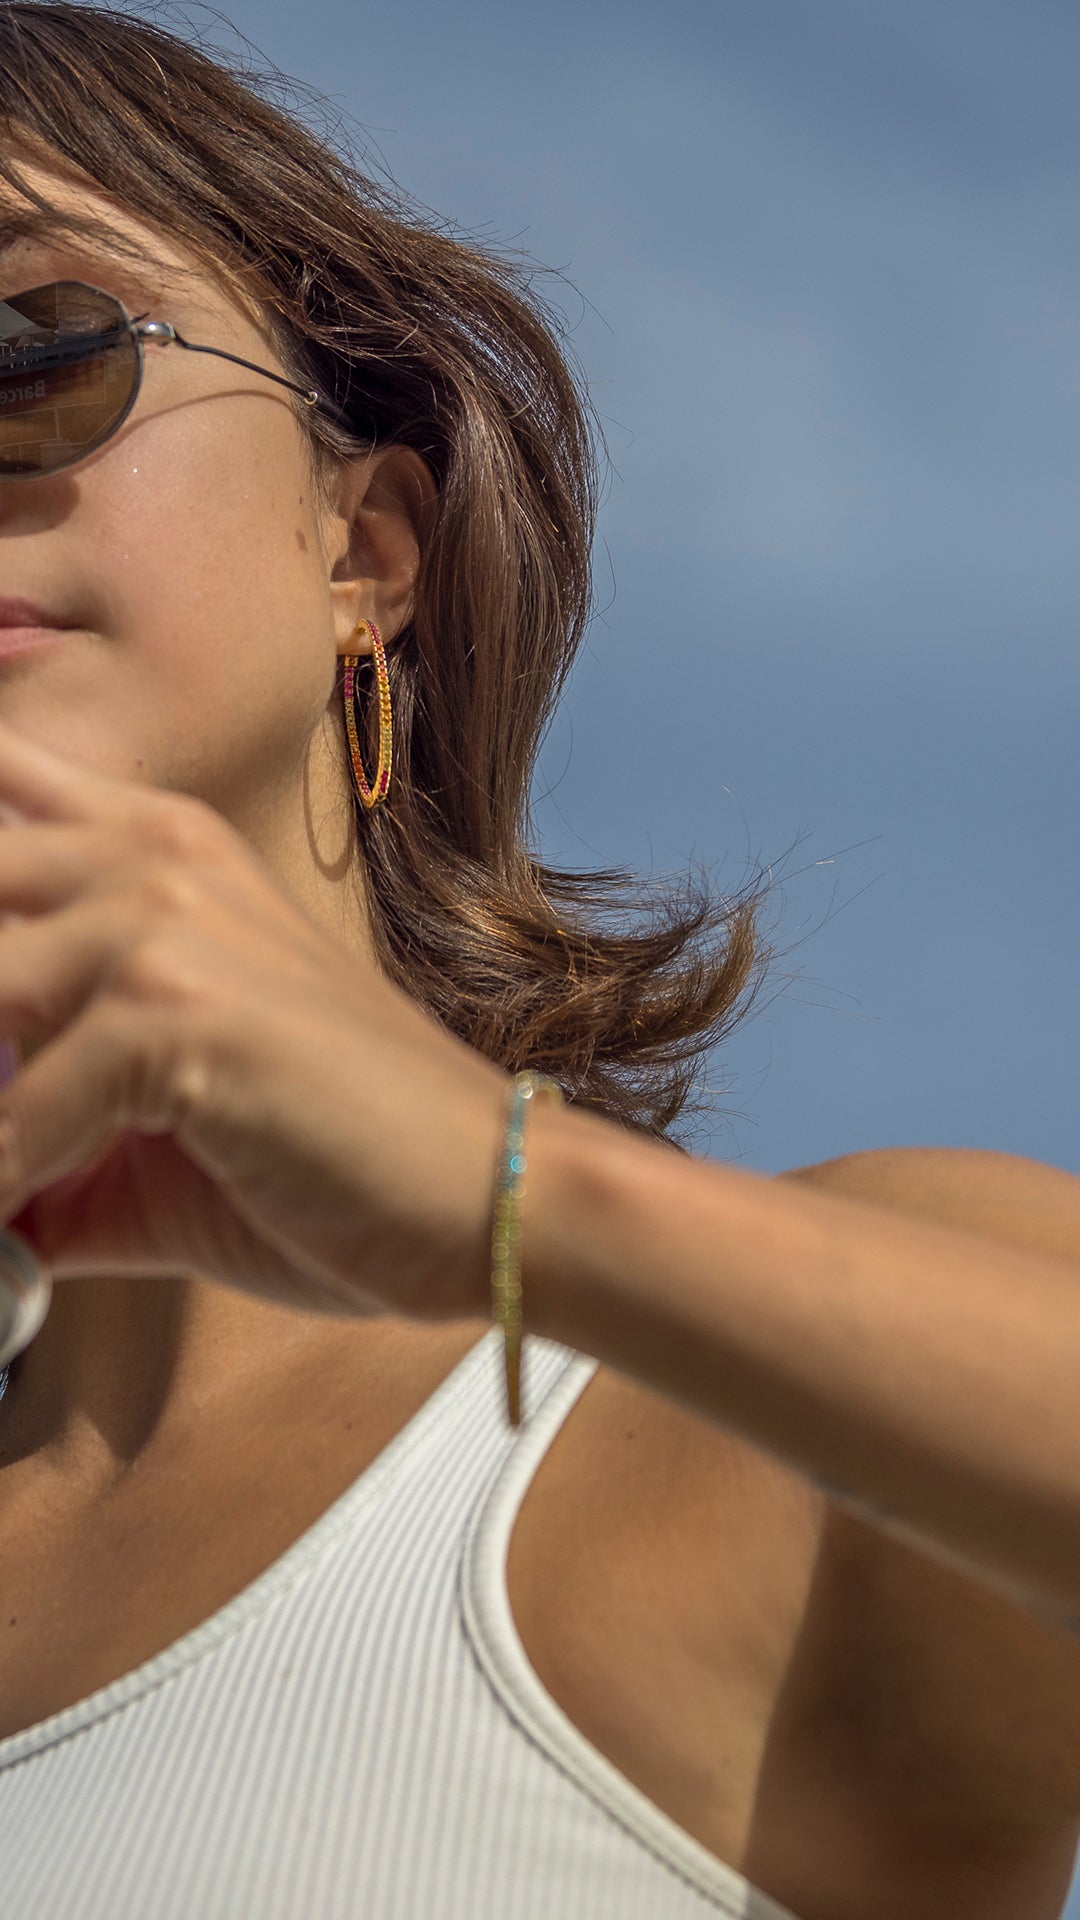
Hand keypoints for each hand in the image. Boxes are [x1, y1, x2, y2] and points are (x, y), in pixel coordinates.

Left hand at [0, 717, 509, 1322]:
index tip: (3, 1022)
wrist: (488, 1193)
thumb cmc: (341, 1154)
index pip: (0, 787)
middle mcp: (151, 858)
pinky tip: (20, 1242)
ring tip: (9, 1190)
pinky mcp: (184, 1014)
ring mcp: (164, 926)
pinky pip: (15, 1115)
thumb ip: (42, 1118)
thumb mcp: (165, 1107)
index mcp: (155, 848)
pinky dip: (7, 1192)